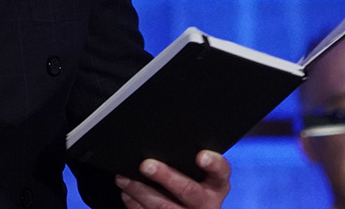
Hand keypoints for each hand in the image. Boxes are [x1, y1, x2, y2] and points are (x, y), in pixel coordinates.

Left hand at [115, 151, 230, 208]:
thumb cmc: (190, 183)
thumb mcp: (196, 173)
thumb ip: (185, 160)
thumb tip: (156, 142)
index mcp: (217, 185)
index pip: (220, 171)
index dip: (212, 163)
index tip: (201, 156)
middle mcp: (207, 203)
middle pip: (188, 190)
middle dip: (166, 177)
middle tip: (146, 165)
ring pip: (164, 207)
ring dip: (140, 191)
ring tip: (123, 178)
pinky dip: (135, 204)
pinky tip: (127, 193)